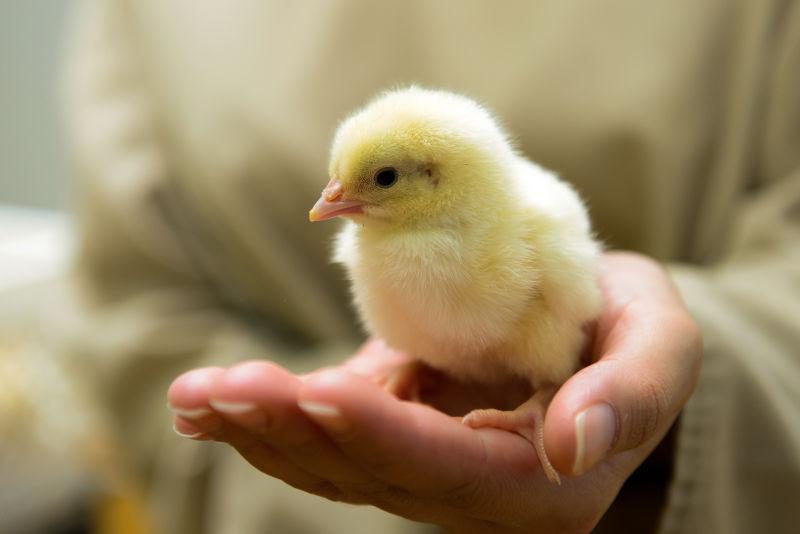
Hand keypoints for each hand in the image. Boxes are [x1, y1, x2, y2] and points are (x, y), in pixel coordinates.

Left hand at [167, 252, 701, 532]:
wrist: (592, 329)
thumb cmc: (630, 330)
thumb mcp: (658, 344)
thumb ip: (634, 393)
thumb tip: (576, 447)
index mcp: (541, 484)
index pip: (448, 469)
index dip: (381, 432)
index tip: (318, 388)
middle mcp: (473, 495)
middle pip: (371, 471)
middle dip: (291, 429)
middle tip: (215, 390)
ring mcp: (427, 472)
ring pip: (333, 465)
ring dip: (262, 429)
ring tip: (195, 397)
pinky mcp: (396, 439)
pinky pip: (325, 441)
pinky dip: (269, 421)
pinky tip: (212, 402)